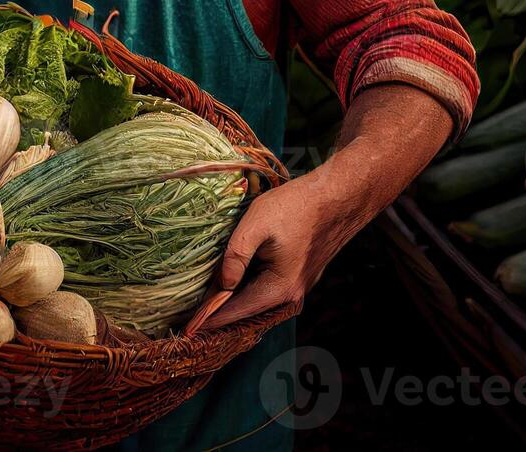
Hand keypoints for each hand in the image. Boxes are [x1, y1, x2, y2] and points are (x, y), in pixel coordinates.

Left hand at [198, 172, 337, 330]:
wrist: (338, 196)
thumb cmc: (297, 206)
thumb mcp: (256, 225)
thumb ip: (235, 257)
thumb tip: (222, 285)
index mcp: (280, 289)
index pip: (236, 312)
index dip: (209, 319)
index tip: (186, 329)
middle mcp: (292, 295)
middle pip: (247, 310)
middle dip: (219, 312)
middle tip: (190, 315)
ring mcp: (299, 287)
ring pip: (258, 299)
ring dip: (234, 299)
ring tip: (205, 299)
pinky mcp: (300, 275)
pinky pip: (268, 289)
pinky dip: (249, 287)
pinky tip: (232, 279)